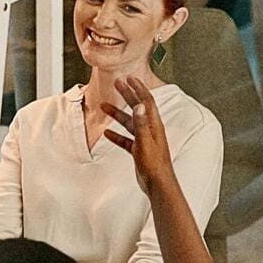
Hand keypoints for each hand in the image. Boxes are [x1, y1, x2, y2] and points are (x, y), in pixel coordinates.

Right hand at [102, 74, 173, 195]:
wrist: (158, 184)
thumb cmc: (154, 164)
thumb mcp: (145, 142)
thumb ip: (141, 124)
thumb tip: (139, 105)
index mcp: (153, 125)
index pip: (146, 101)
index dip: (138, 88)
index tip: (129, 78)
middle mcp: (150, 129)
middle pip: (137, 107)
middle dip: (127, 94)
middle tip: (117, 83)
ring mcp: (144, 140)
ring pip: (129, 123)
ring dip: (117, 114)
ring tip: (104, 106)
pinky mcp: (139, 150)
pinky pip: (126, 139)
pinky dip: (116, 135)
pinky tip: (107, 134)